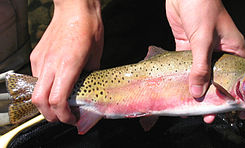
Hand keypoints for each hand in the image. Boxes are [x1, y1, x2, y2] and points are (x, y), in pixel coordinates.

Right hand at [30, 0, 103, 124]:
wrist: (75, 8)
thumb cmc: (89, 28)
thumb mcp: (96, 57)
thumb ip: (89, 77)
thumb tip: (87, 89)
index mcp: (68, 65)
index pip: (57, 101)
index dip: (64, 115)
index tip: (72, 118)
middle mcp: (50, 64)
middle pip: (39, 101)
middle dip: (50, 115)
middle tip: (63, 116)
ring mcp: (41, 59)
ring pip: (36, 90)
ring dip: (46, 102)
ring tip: (60, 102)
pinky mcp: (36, 54)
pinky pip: (37, 77)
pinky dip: (44, 87)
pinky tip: (56, 84)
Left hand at [166, 0, 244, 122]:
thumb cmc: (203, 8)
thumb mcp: (204, 40)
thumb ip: (200, 67)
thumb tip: (197, 92)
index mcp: (233, 50)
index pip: (239, 79)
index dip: (238, 96)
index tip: (236, 113)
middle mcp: (219, 52)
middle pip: (218, 81)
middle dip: (213, 98)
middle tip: (208, 115)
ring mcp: (202, 51)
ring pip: (201, 76)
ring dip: (196, 91)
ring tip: (191, 108)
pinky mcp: (187, 48)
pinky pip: (186, 67)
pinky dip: (183, 79)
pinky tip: (179, 91)